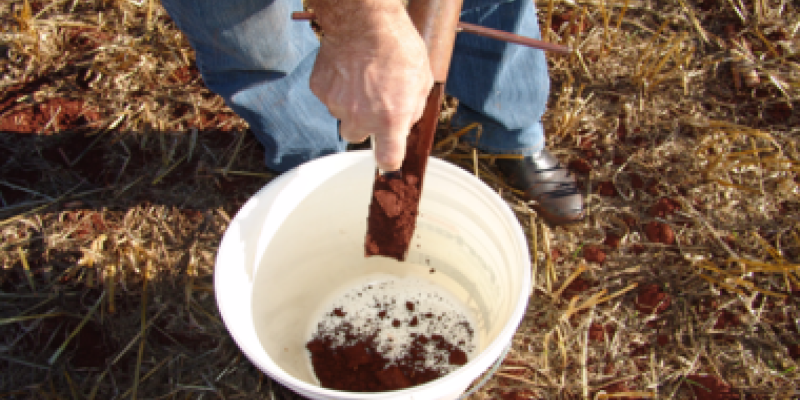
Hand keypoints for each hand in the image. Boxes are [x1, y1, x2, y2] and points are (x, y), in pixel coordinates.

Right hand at [308, 2, 432, 171]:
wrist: (364, 20)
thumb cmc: (397, 45)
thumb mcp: (422, 80)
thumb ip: (413, 109)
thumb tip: (406, 121)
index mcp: (390, 119)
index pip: (387, 160)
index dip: (389, 161)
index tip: (389, 157)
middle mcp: (360, 117)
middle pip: (357, 137)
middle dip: (365, 124)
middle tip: (373, 101)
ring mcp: (336, 105)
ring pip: (342, 115)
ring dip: (350, 103)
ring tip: (361, 77)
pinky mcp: (320, 89)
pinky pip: (328, 97)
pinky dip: (337, 87)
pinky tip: (347, 69)